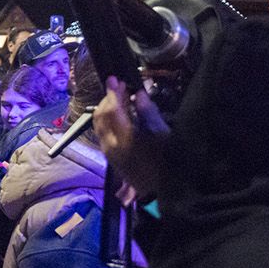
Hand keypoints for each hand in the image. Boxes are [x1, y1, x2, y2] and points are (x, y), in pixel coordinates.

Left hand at [93, 78, 168, 198]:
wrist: (164, 189)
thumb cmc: (169, 160)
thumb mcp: (163, 133)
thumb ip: (147, 112)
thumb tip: (138, 93)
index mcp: (126, 140)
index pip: (112, 110)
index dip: (112, 92)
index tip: (114, 78)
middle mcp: (111, 146)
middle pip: (100, 115)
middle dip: (108, 98)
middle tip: (119, 86)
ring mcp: (108, 152)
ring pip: (98, 124)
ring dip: (106, 108)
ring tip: (119, 97)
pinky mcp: (108, 156)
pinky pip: (102, 132)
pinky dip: (107, 119)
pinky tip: (119, 114)